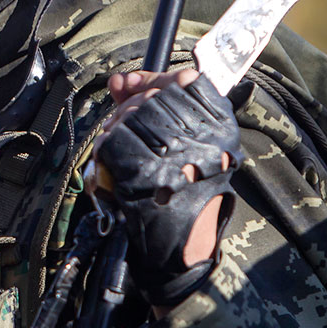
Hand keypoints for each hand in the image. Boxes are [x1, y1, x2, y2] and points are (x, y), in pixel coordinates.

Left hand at [95, 69, 239, 304]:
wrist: (185, 249)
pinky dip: (106, 154)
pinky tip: (115, 170)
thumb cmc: (186, 197)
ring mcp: (177, 152)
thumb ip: (155, 106)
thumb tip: (121, 81)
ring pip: (129, 118)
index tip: (129, 84)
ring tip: (123, 155)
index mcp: (220, 125)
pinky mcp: (147, 172)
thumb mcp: (187, 146)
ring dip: (116, 132)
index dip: (151, 78)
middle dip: (128, 110)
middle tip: (124, 130)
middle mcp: (204, 135)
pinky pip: (113, 144)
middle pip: (151, 96)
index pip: (184, 78)